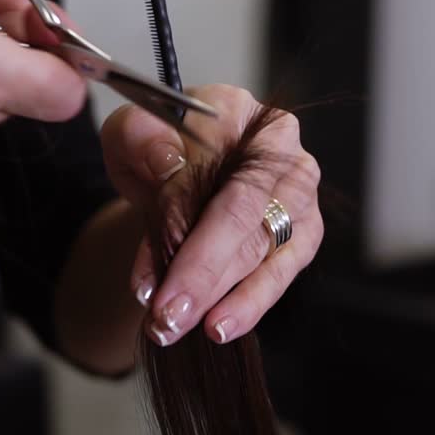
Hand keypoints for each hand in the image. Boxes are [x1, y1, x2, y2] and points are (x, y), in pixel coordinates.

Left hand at [101, 85, 324, 345]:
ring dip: (221, 294)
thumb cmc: (156, 152)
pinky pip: (284, 270)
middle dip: (201, 270)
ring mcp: (298, 189)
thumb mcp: (129, 137)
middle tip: (166, 313)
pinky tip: (221, 326)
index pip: (211, 163)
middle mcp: (277, 145)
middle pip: (244, 210)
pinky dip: (250, 303)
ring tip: (180, 325)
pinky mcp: (305, 229)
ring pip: (264, 247)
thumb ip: (139, 138)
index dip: (177, 214)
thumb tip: (166, 161)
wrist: (173, 177)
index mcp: (233, 109)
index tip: (147, 260)